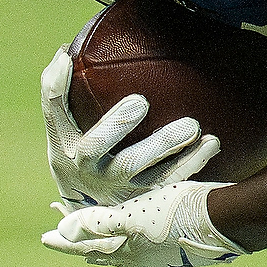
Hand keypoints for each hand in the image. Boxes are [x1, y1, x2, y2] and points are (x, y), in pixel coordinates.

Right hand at [41, 46, 221, 209]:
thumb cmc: (81, 154)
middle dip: (116, 124)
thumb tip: (65, 52)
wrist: (91, 215)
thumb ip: (62, 94)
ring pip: (140, 171)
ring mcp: (117, 190)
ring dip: (166, 147)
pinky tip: (212, 143)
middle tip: (139, 102)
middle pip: (96, 148)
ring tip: (191, 126)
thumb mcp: (66, 131)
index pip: (54, 114)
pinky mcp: (144, 201)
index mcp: (65, 146)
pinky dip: (193, 163)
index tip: (68, 60)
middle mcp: (86, 171)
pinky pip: (171, 182)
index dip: (56, 88)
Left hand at [41, 180, 244, 266]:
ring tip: (95, 242)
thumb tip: (63, 230)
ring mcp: (157, 253)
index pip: (84, 245)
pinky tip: (137, 236)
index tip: (44, 236)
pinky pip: (141, 248)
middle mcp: (138, 254)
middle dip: (82, 243)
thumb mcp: (133, 216)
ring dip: (104, 242)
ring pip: (121, 251)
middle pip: (101, 251)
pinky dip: (128, 241)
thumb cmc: (177, 214)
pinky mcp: (174, 246)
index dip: (64, 240)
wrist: (223, 220)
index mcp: (124, 248)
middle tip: (64, 235)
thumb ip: (99, 222)